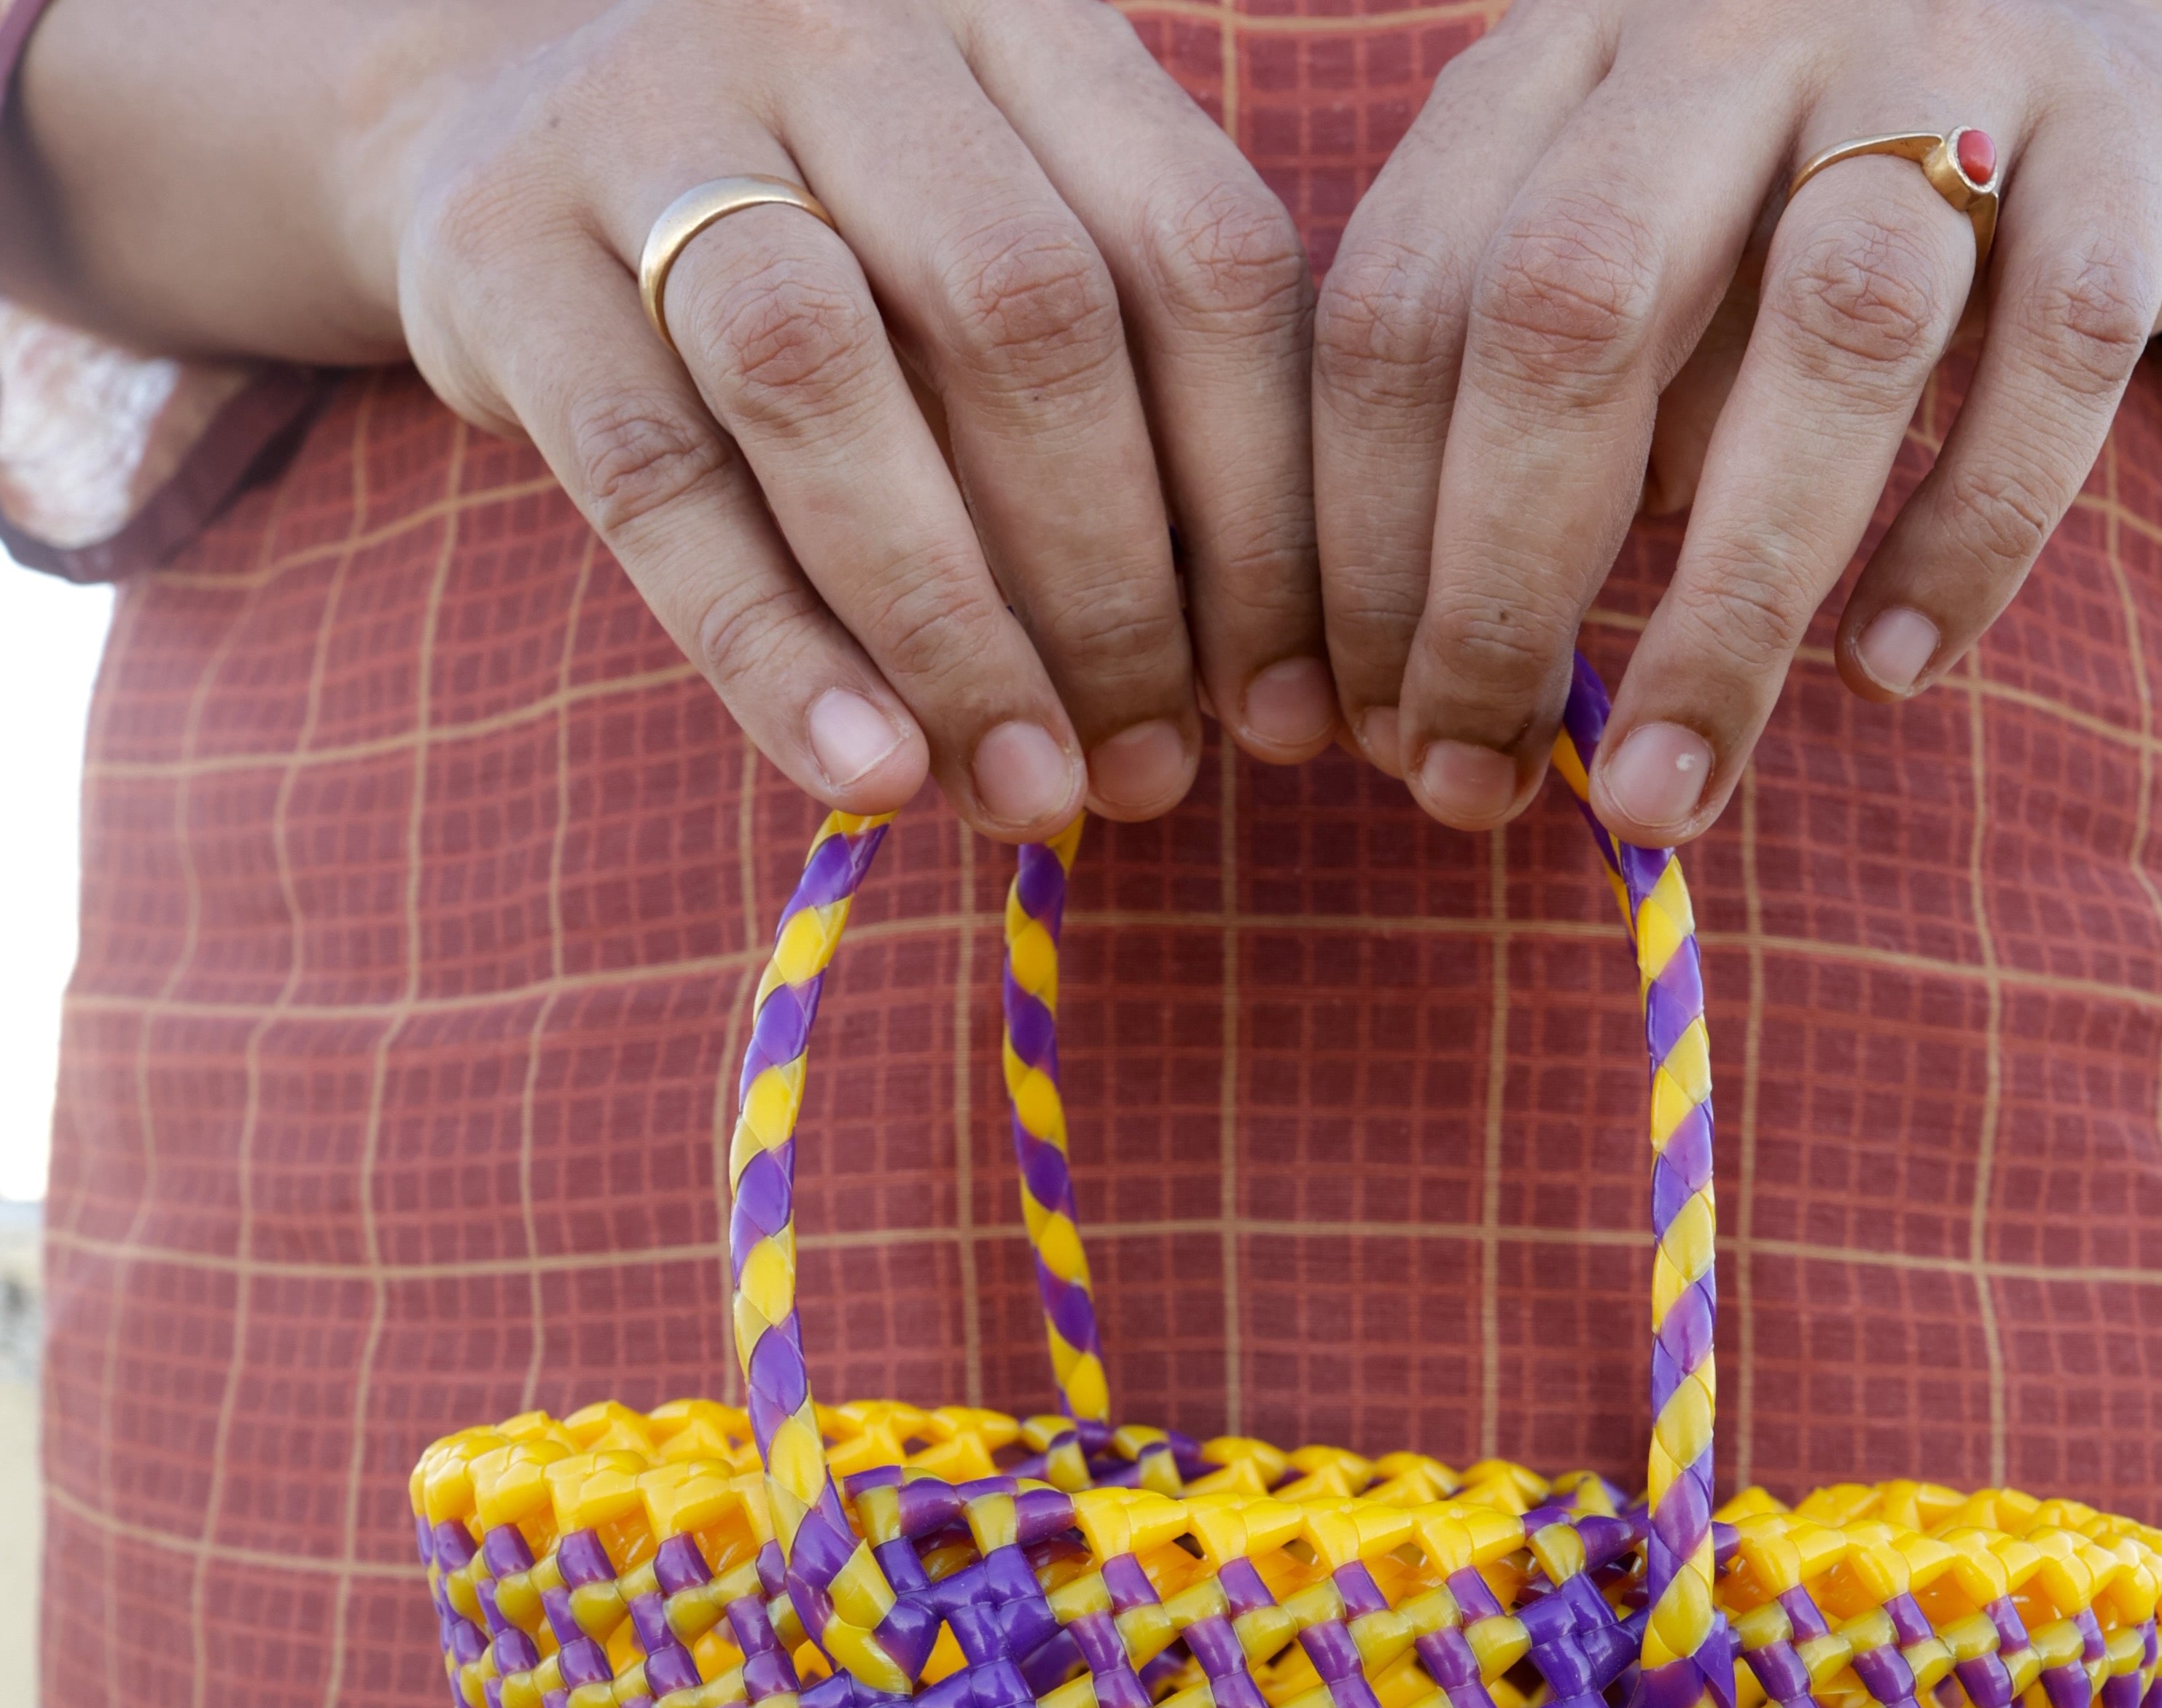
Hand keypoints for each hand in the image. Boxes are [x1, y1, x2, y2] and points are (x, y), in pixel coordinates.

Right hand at [11, 0, 1338, 837]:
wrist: (494, 109)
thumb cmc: (840, 244)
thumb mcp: (1002, 256)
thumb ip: (1136, 419)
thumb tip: (1265, 711)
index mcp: (1026, 24)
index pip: (1203, 261)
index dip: (1267, 514)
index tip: (1287, 708)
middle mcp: (848, 26)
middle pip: (1024, 313)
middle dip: (1114, 588)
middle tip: (1151, 776)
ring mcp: (652, 109)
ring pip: (824, 375)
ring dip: (950, 625)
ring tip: (1028, 796)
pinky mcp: (498, 245)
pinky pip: (647, 471)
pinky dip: (768, 646)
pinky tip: (864, 777)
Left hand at [1311, 0, 2161, 845]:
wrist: (2098, 22)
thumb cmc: (1792, 212)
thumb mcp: (1631, 262)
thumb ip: (1533, 427)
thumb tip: (1440, 704)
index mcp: (1563, 51)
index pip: (1404, 300)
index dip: (1363, 543)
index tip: (1367, 728)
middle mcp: (1733, 25)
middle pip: (1575, 302)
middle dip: (1499, 584)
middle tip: (1472, 783)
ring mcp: (1944, 51)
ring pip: (1832, 329)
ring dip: (1730, 604)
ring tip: (1665, 791)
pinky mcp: (2128, 135)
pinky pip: (2058, 349)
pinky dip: (1967, 533)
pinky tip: (1888, 673)